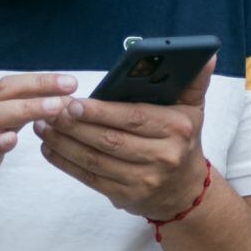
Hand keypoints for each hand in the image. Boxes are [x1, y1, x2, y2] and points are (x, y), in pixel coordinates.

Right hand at [0, 73, 78, 231]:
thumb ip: (8, 120)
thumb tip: (41, 105)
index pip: (9, 85)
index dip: (40, 81)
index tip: (70, 81)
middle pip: (3, 92)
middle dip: (39, 86)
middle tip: (70, 85)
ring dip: (26, 108)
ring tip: (55, 107)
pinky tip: (13, 140)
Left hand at [35, 57, 215, 219]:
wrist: (184, 191)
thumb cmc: (182, 141)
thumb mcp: (193, 110)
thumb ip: (194, 81)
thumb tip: (207, 54)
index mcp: (176, 129)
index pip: (132, 118)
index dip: (99, 111)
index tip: (72, 102)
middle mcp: (162, 156)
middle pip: (109, 139)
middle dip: (74, 125)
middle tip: (49, 110)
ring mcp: (143, 180)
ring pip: (95, 159)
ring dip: (64, 143)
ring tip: (43, 126)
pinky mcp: (125, 197)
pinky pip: (90, 177)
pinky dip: (65, 163)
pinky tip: (49, 148)